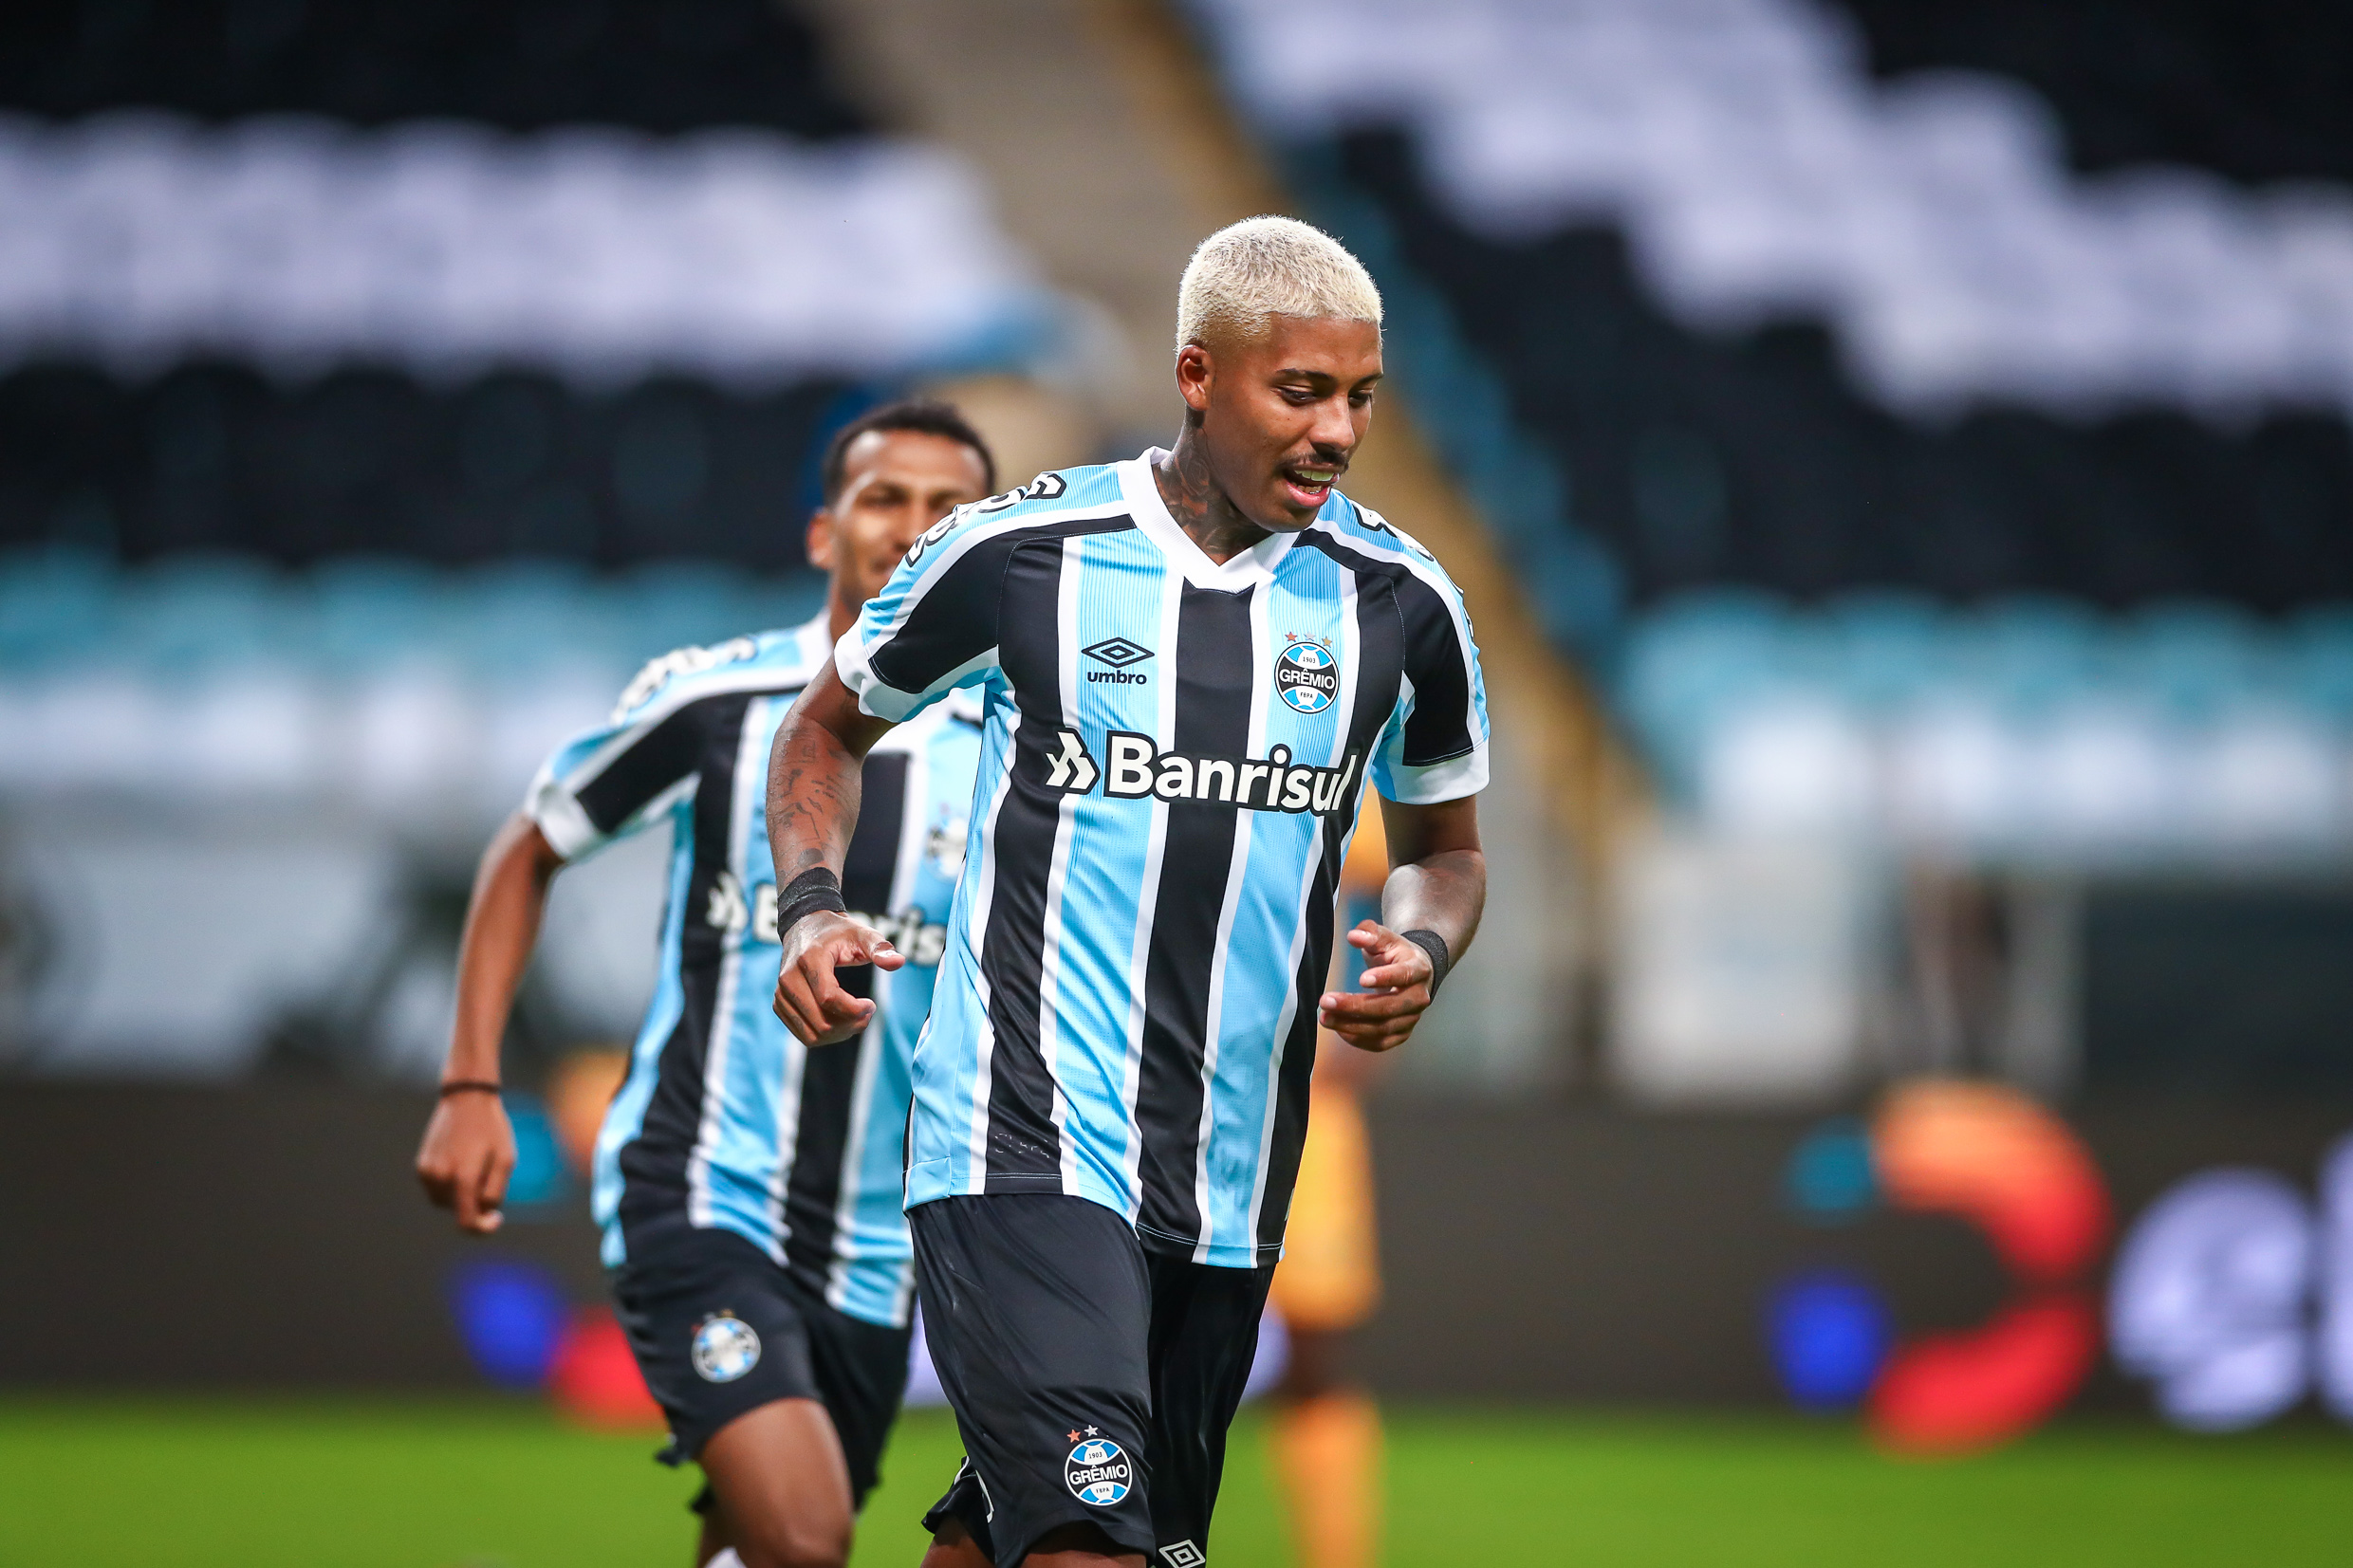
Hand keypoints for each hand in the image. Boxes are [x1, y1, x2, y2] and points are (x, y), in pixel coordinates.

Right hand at [416, 1092, 515, 1234]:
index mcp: (463, 1176)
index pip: (466, 1221)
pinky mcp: (421, 1167)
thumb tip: (483, 1214)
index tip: (496, 1219)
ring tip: (475, 1165)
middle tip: (489, 1174)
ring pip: (447, 1202)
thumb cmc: (492, 1129)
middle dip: (476, 1202)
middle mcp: (440, 1177)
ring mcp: (427, 1172)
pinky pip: (437, 1190)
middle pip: (460, 1210)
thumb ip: (495, 1192)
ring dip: (462, 1195)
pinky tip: (461, 1162)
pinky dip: (450, 1185)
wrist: (467, 1099)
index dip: (483, 1229)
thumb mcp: (507, 1160)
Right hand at [772, 910, 904, 1044]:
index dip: (855, 1009)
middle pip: (821, 1022)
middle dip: (851, 1025)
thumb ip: (880, 948)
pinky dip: (827, 1036)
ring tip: (856, 1018)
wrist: (805, 926)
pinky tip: (841, 1020)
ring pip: (812, 1035)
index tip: (872, 1004)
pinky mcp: (779, 1003)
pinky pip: (804, 1035)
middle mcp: (788, 978)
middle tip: (868, 1013)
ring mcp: (781, 993)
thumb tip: (898, 961)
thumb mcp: (862, 933)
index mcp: (809, 959)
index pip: (829, 998)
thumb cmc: (837, 932)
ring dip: (840, 1034)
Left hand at [1316, 919, 1435, 1052]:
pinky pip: (1381, 1043)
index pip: (1404, 975)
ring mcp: (1412, 1018)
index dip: (1385, 978)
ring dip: (1351, 1026)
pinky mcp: (1402, 1033)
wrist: (1415, 975)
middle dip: (1355, 1006)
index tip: (1361, 979)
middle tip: (1326, 1001)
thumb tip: (1354, 936)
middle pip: (1388, 1008)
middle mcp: (1419, 997)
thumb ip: (1370, 933)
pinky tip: (1339, 1030)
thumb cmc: (1396, 955)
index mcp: (1418, 969)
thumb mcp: (1385, 938)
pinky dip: (1359, 1040)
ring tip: (1325, 1017)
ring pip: (1383, 1029)